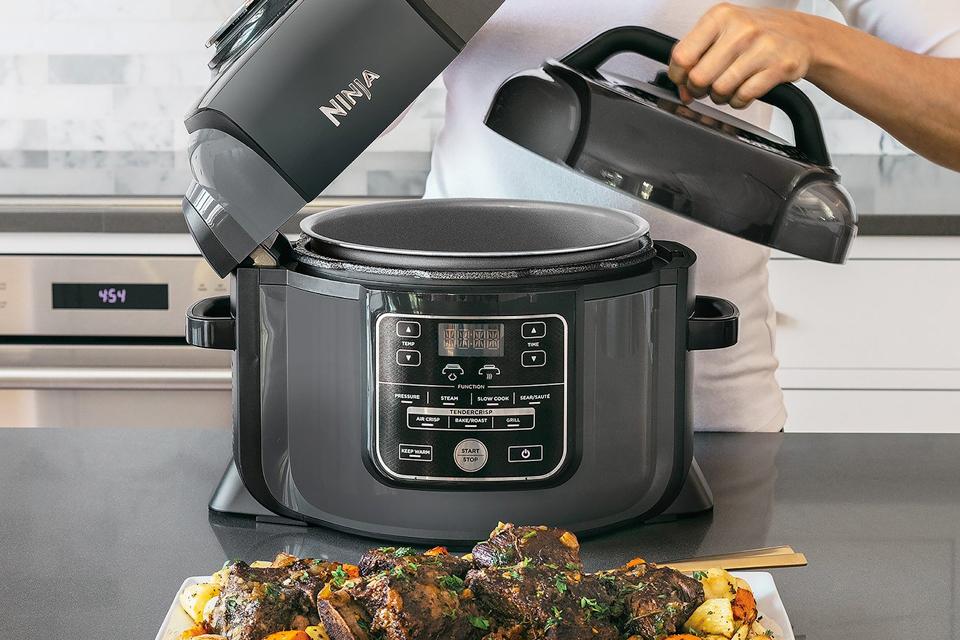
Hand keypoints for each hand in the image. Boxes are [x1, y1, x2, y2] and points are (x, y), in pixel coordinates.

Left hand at [668, 3, 815, 107]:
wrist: (801, 35)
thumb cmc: (756, 35)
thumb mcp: (722, 32)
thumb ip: (696, 56)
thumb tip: (681, 89)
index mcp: (720, 17)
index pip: (682, 55)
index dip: (679, 75)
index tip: (684, 80)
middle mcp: (740, 29)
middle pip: (699, 77)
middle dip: (698, 89)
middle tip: (706, 88)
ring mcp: (761, 47)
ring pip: (720, 90)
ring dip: (720, 97)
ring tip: (727, 88)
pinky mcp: (778, 67)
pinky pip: (743, 97)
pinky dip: (738, 101)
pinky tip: (743, 92)